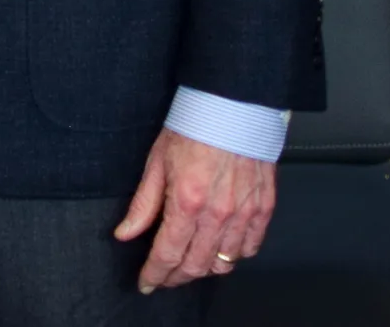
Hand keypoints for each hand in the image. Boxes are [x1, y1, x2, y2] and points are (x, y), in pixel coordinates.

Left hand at [115, 128, 275, 289]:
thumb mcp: (156, 163)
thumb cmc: (192, 128)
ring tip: (189, 265)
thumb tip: (125, 232)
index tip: (147, 282)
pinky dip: (235, 256)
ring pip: (224, 263)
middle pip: (196, 266)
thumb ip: (143, 204)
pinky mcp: (264, 208)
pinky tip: (221, 250)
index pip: (168, 254)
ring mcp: (244, 213)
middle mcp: (218, 214)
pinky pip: (250, 247)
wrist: (231, 106)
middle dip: (176, 277)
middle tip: (164, 277)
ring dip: (204, 269)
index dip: (155, 274)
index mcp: (187, 202)